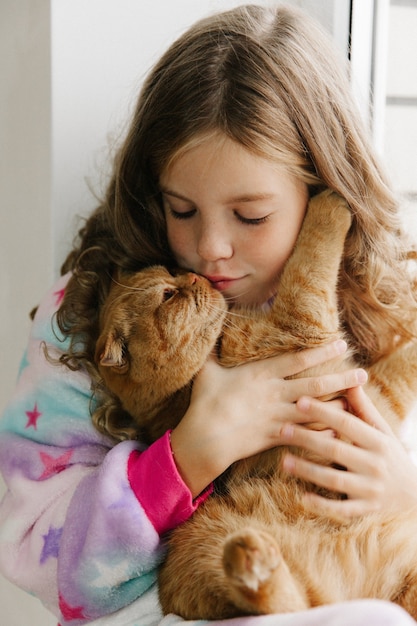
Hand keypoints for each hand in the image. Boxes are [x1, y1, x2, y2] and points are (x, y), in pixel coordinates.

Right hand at [170, 339, 366, 497]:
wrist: (205, 437)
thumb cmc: (205, 402)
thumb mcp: (207, 372)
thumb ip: (213, 352)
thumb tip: (208, 330)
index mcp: (262, 374)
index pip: (298, 360)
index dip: (321, 351)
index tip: (340, 344)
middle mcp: (275, 394)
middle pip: (315, 384)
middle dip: (340, 378)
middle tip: (362, 373)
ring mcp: (278, 416)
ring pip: (316, 409)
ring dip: (337, 405)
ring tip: (356, 401)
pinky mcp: (277, 436)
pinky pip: (306, 434)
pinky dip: (322, 431)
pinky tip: (337, 429)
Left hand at [280, 385, 416, 518]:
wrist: (415, 495)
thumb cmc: (389, 455)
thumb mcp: (382, 431)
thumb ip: (363, 408)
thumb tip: (351, 379)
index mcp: (378, 442)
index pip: (347, 424)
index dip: (323, 411)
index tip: (299, 401)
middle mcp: (375, 465)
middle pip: (336, 450)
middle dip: (307, 439)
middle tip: (282, 429)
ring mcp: (370, 490)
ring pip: (334, 481)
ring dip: (307, 471)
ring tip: (284, 461)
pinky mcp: (365, 510)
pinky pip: (341, 509)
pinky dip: (322, 505)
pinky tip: (302, 496)